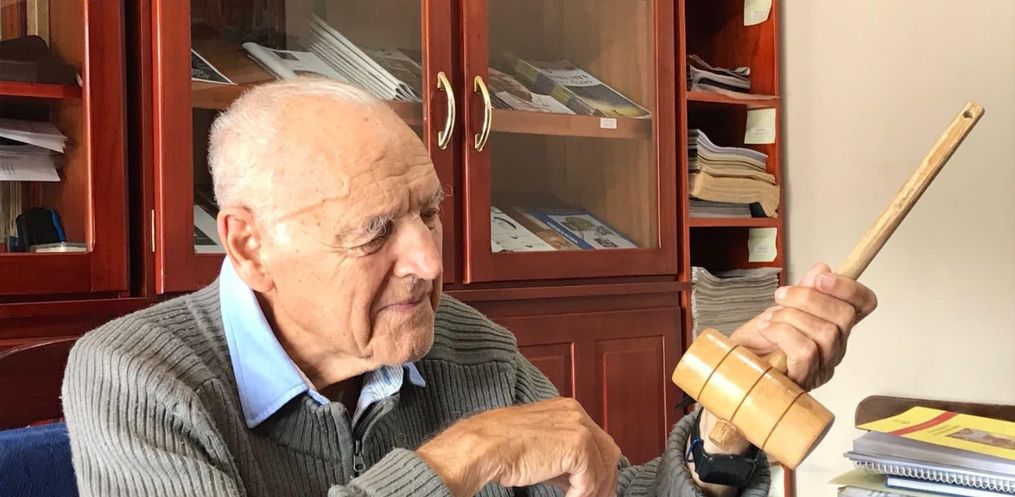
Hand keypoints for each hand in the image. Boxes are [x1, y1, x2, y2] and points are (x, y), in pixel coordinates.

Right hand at [417, 397, 620, 496]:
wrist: (484, 446)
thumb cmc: (500, 446)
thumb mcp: (538, 445)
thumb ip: (561, 455)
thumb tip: (576, 478)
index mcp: (567, 409)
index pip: (598, 441)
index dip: (600, 468)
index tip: (596, 488)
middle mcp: (576, 413)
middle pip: (608, 452)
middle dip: (605, 479)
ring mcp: (579, 428)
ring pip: (604, 468)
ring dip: (593, 490)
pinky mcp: (578, 446)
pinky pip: (592, 480)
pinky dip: (582, 495)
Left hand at [730, 263, 877, 390]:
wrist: (732, 367)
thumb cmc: (756, 344)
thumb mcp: (778, 308)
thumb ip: (803, 291)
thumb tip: (822, 270)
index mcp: (834, 328)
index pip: (864, 305)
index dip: (849, 287)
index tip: (821, 277)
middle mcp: (834, 350)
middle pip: (845, 317)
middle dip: (809, 298)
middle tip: (781, 296)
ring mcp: (821, 369)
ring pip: (827, 333)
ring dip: (791, 317)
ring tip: (769, 319)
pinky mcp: (804, 382)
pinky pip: (806, 351)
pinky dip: (783, 334)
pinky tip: (767, 331)